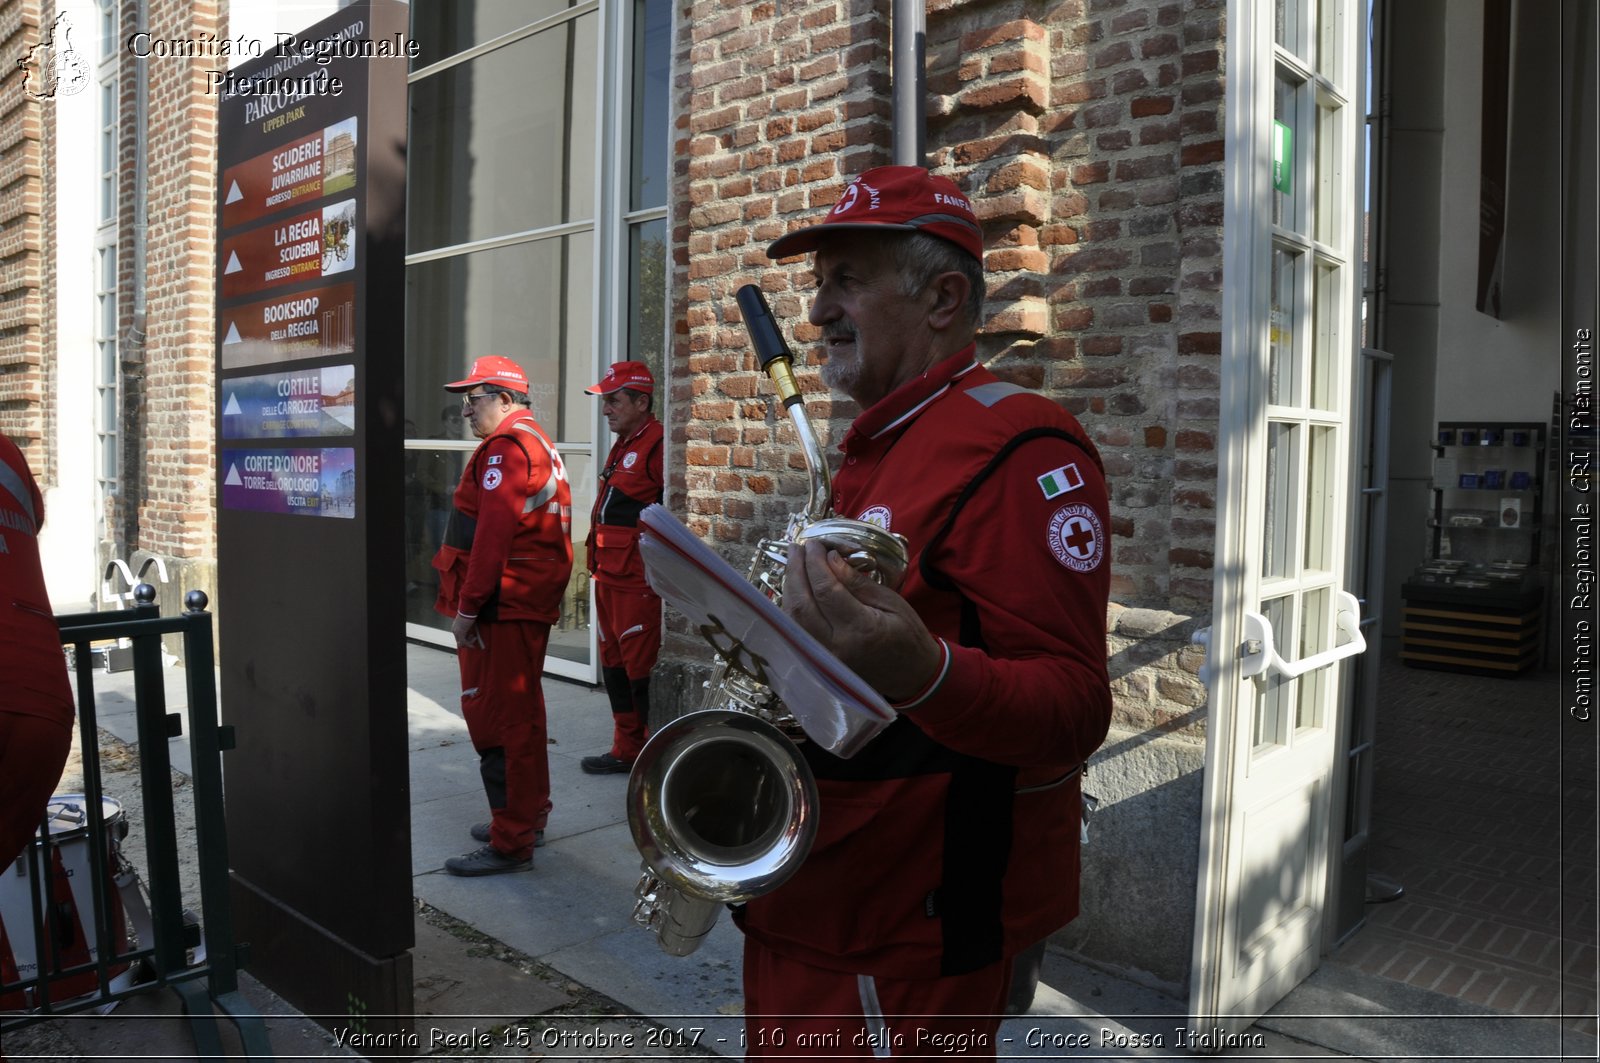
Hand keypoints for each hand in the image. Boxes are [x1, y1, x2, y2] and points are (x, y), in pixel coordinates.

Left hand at [452, 613, 483, 648]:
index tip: (473, 635)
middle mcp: (454, 630)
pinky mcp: (460, 633)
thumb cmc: (468, 613)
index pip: (458, 637)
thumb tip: (473, 633)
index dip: (466, 638)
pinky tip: (475, 638)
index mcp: (455, 627)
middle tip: (475, 637)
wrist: (468, 610)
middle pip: (459, 641)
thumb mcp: (467, 622)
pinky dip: (470, 643)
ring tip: (475, 637)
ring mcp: (456, 633)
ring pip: (461, 643)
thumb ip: (468, 628)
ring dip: (469, 642)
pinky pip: (464, 642)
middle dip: (468, 641)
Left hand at [782, 539, 941, 703]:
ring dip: (789, 587)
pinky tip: (795, 587)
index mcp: (861, 629)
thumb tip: (830, 558)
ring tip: (794, 563)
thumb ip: (857, 582)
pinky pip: (795, 630)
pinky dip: (791, 606)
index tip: (815, 544)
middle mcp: (836, 646)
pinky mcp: (817, 662)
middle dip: (795, 571)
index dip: (815, 563)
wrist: (911, 674)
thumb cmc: (907, 635)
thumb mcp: (891, 601)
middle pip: (801, 604)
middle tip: (798, 547)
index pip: (826, 590)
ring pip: (792, 618)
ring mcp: (823, 658)